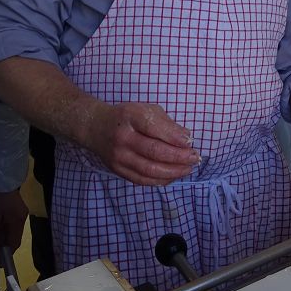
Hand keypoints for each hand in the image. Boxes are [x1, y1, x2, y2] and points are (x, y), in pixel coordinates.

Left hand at [0, 188, 28, 260]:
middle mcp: (20, 217)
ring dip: (0, 238)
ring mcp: (17, 210)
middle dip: (2, 247)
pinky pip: (7, 222)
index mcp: (18, 221)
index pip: (14, 243)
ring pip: (9, 229)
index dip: (6, 254)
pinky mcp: (11, 205)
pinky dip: (0, 229)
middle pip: (12, 236)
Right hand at [80, 101, 200, 185]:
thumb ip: (166, 123)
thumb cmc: (127, 117)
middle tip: (194, 157)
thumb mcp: (145, 110)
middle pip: (154, 151)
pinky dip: (161, 180)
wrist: (96, 127)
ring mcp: (119, 156)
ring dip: (173, 172)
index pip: (155, 127)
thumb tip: (186, 138)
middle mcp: (123, 138)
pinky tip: (173, 176)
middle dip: (179, 157)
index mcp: (131, 116)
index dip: (175, 137)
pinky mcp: (118, 170)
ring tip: (188, 169)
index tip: (190, 141)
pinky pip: (142, 180)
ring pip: (149, 170)